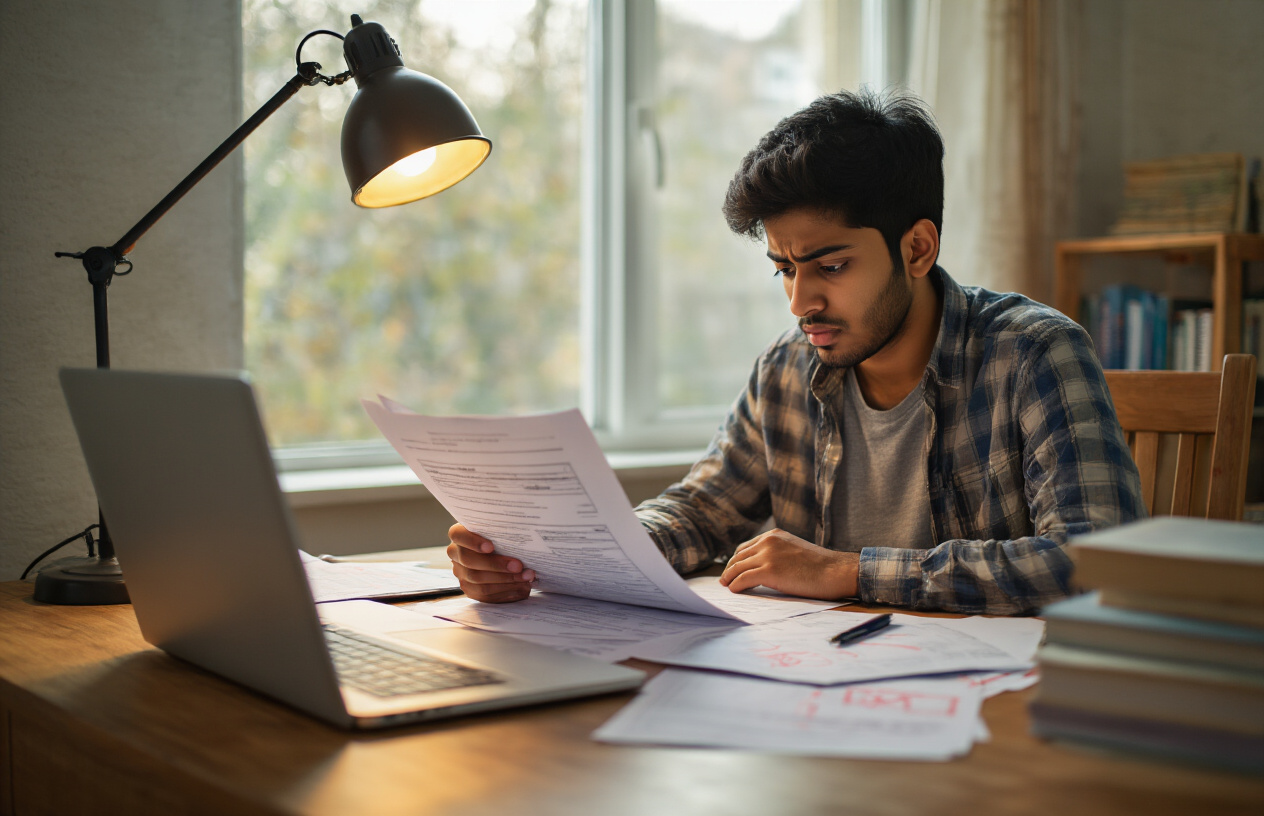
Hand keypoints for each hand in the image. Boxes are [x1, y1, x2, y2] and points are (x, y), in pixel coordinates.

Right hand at [446, 523, 535, 602]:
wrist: (501, 552)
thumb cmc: (500, 537)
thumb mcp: (499, 531)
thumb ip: (501, 532)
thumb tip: (520, 536)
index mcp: (459, 534)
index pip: (458, 535)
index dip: (473, 542)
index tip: (491, 547)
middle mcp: (455, 553)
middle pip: (469, 561)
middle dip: (496, 565)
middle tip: (518, 566)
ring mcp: (460, 572)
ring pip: (478, 581)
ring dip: (505, 580)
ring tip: (525, 577)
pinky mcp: (469, 589)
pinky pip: (485, 594)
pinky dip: (505, 591)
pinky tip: (521, 587)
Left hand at [718, 529, 858, 600]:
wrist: (835, 571)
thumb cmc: (820, 566)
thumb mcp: (794, 550)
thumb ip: (777, 553)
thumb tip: (763, 568)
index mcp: (774, 535)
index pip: (746, 547)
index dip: (736, 560)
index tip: (732, 569)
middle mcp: (768, 541)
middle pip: (739, 556)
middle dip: (730, 569)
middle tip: (724, 580)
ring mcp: (767, 555)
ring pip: (738, 567)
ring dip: (729, 578)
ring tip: (726, 586)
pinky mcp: (769, 571)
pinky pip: (743, 579)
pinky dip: (736, 586)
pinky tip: (734, 591)